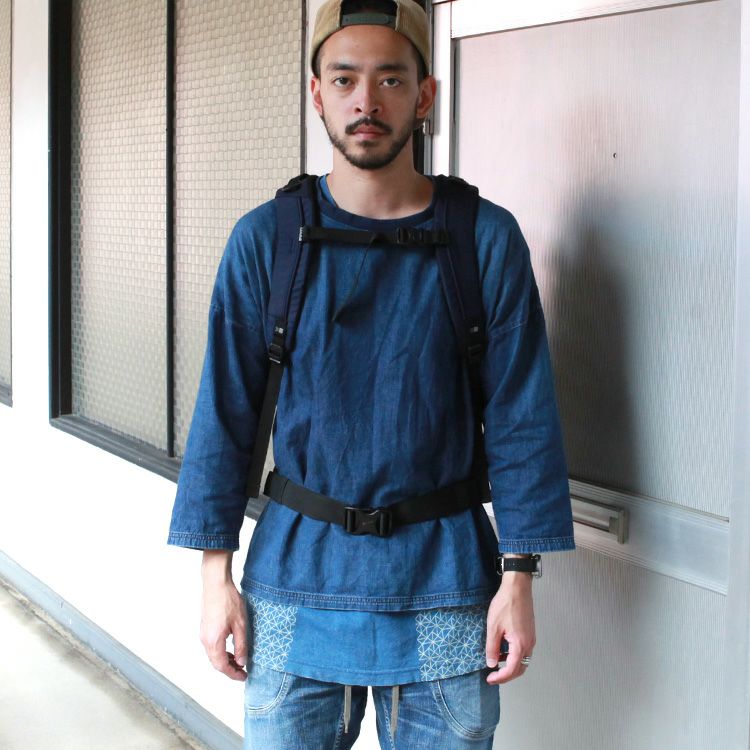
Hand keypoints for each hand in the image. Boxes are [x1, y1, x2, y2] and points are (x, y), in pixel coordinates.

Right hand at [199, 550, 248, 680]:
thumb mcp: (240, 624)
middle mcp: (205, 640)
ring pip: (213, 654)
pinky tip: (230, 647)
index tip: (243, 677)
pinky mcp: (205, 627)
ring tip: (239, 660)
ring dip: (225, 660)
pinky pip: (212, 645)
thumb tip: (241, 662)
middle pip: (215, 662)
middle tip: (242, 671)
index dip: (233, 674)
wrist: (216, 583)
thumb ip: (241, 645)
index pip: (222, 666)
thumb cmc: (228, 601)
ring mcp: (203, 633)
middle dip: (229, 669)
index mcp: (213, 641)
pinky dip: (221, 651)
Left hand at [485, 571, 535, 684]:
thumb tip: (492, 663)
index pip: (512, 670)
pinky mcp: (530, 632)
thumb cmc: (505, 605)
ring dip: (511, 665)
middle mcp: (529, 644)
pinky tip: (503, 648)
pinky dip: (514, 655)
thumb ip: (492, 647)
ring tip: (496, 661)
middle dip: (507, 675)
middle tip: (493, 675)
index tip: (490, 678)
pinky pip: (523, 650)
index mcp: (520, 645)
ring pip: (523, 659)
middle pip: (520, 668)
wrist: (517, 587)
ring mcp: (531, 638)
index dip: (500, 678)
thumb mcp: (493, 627)